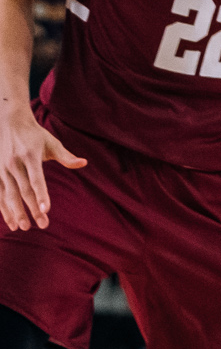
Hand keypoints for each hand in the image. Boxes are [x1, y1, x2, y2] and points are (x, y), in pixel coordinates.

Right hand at [0, 106, 82, 230]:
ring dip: (15, 212)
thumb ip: (66, 156)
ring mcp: (2, 168)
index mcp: (30, 156)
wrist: (9, 121)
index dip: (41, 195)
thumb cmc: (35, 135)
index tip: (46, 210)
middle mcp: (14, 163)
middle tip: (41, 225)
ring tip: (23, 228)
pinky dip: (2, 208)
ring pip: (8, 194)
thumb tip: (84, 163)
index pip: (36, 179)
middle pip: (23, 191)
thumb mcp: (52, 143)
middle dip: (31, 210)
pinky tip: (10, 221)